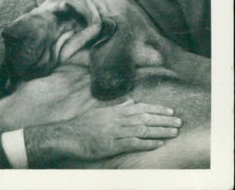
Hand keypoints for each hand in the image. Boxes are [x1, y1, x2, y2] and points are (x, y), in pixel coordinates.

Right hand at [24, 99, 181, 166]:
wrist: (67, 136)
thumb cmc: (83, 125)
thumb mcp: (100, 112)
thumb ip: (117, 108)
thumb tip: (131, 102)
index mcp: (114, 111)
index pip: (140, 108)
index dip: (157, 109)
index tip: (170, 111)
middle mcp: (116, 119)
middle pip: (144, 118)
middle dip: (163, 119)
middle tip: (179, 122)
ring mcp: (114, 132)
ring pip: (142, 129)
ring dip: (160, 131)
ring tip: (174, 132)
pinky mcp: (112, 144)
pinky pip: (133, 143)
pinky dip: (147, 143)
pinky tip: (158, 144)